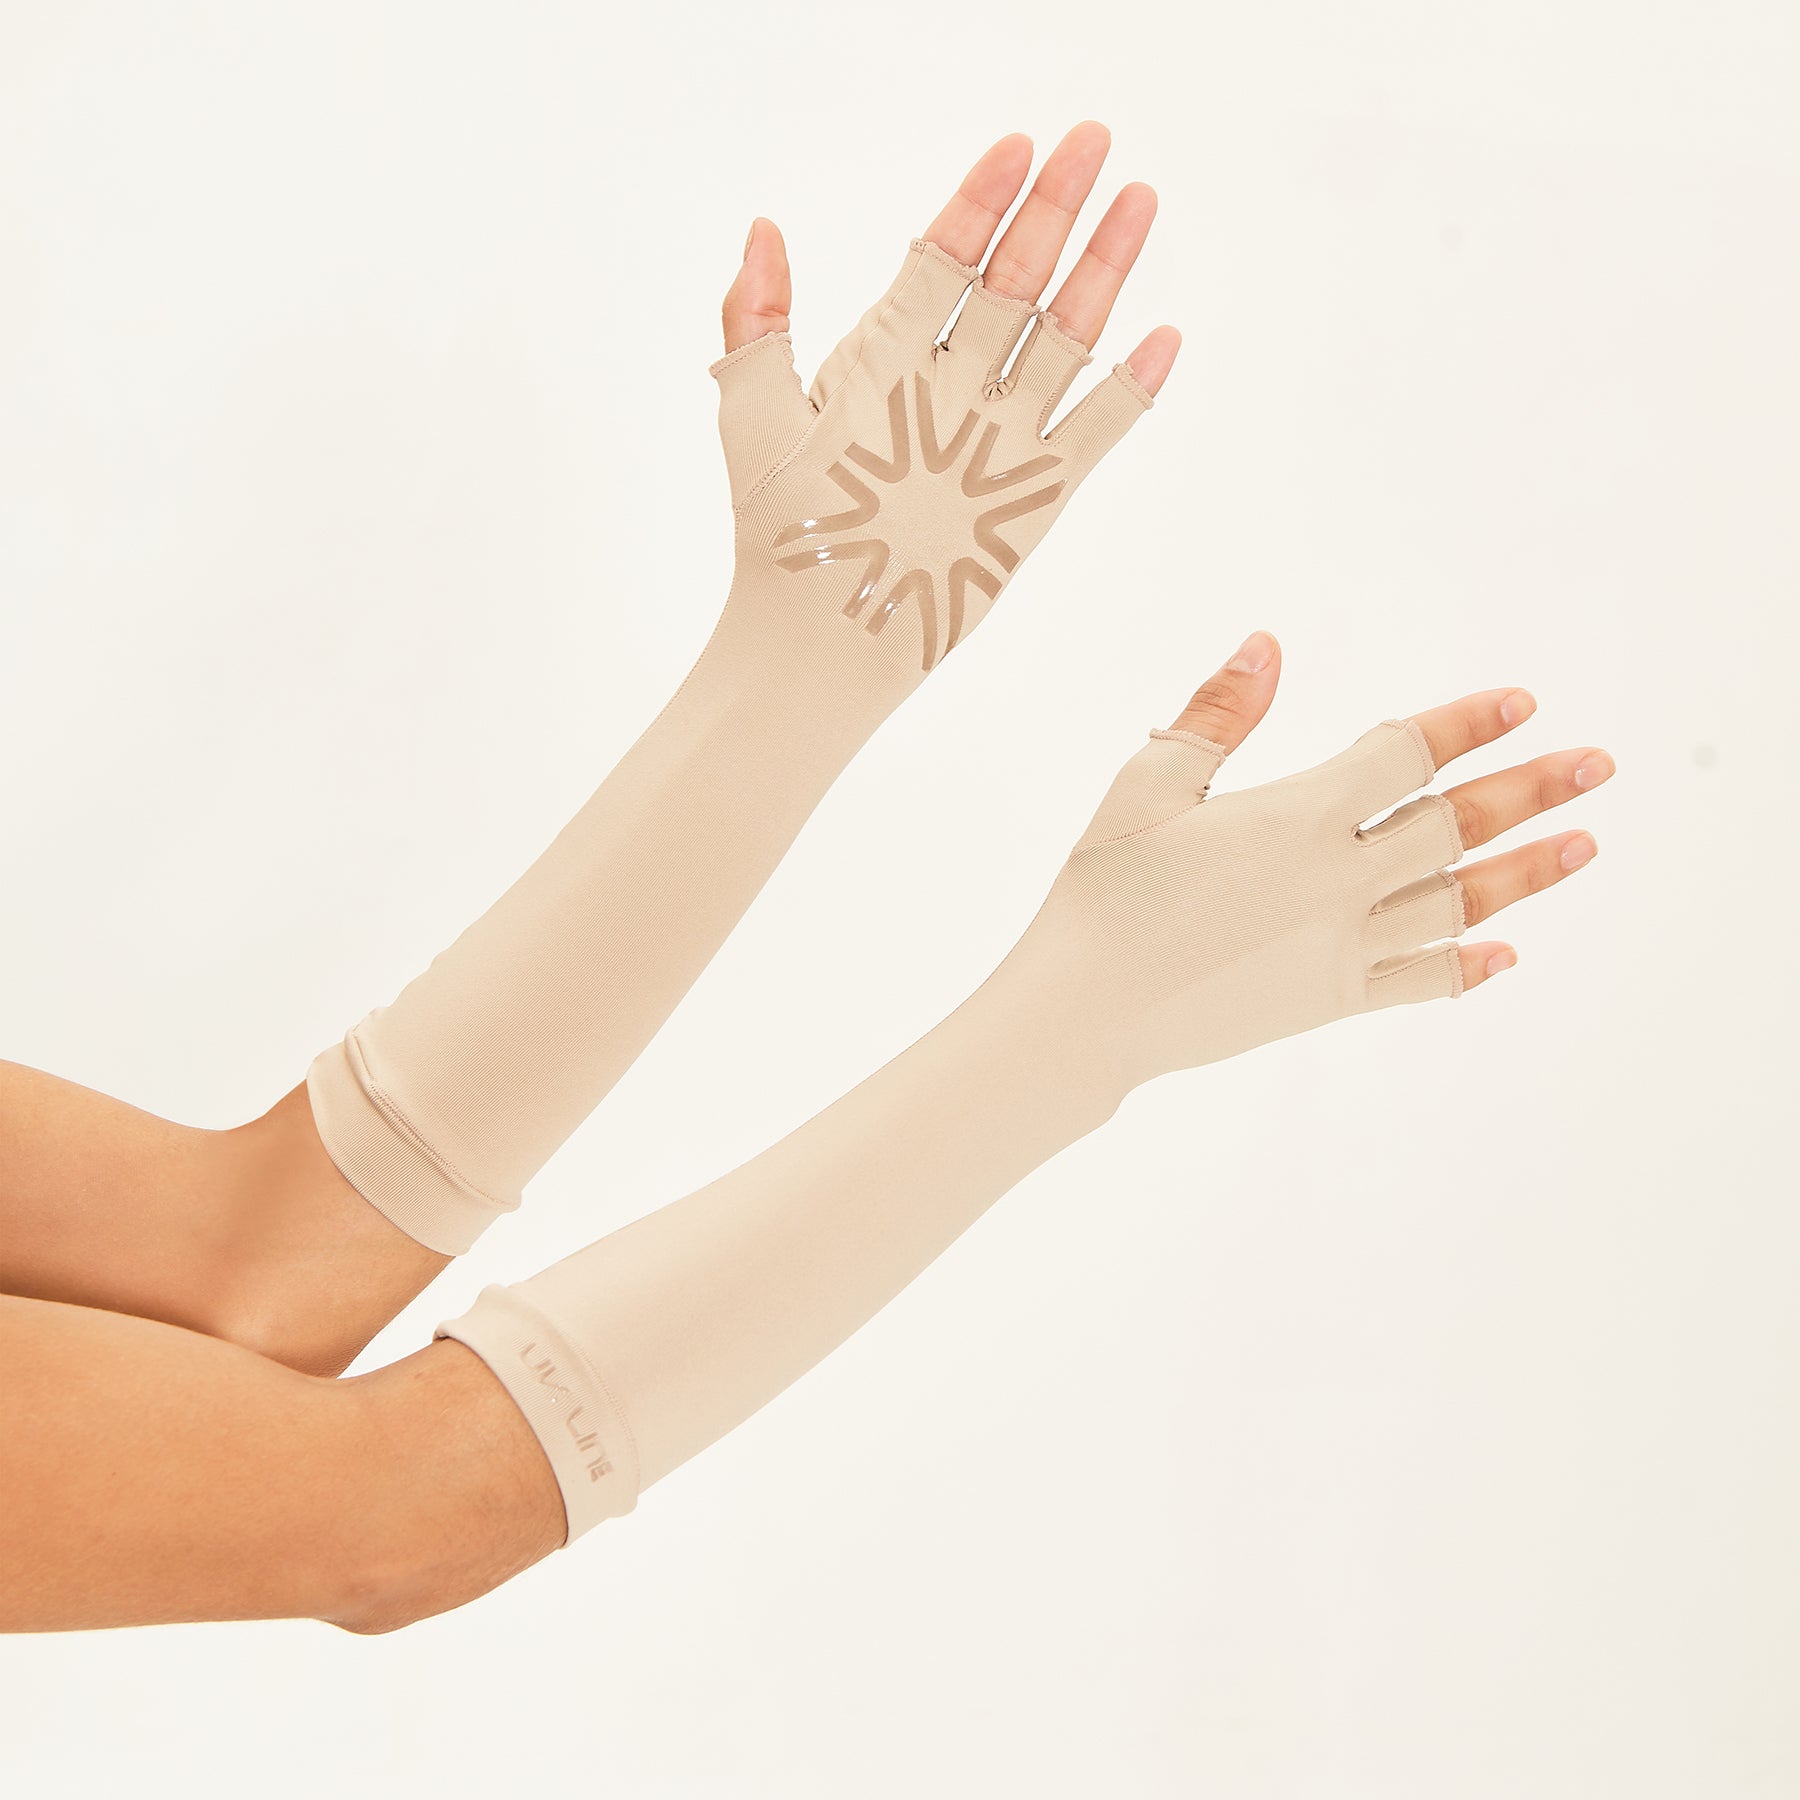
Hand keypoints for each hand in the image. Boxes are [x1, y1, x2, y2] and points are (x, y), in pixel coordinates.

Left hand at [707, 124, 1177, 685]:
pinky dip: (1131, 389)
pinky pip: (1097, 431)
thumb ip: (757, 324)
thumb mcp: (753, 417)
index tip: (1017, 146)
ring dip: (1102, 271)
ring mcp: (999, 436)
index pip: (944, 256)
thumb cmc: (780, 534)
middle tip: (1093, 139)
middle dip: (1054, 208)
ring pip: (1064, 336)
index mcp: (886, 357)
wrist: (820, 633)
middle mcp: (951, 385)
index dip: (979, 200)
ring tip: (1139, 200)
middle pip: (1015, 279)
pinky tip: (1163, 337)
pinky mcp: (1036, 496)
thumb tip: (762, 228)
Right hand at [995, 632, 1612, 1093]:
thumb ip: (1216, 717)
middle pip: (1453, 824)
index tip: (1521, 703)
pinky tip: (1508, 954)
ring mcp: (1341, 946)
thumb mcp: (1146, 787)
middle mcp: (1337, 880)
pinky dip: (1467, 965)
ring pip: (1457, 900)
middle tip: (1596, 764)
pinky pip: (1420, 979)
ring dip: (1526, 871)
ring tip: (1586, 844)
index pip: (1405, 754)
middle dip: (1530, 788)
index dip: (1465, 724)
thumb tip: (1268, 645)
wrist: (1085, 1014)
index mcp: (1296, 816)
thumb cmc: (1102, 894)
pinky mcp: (1328, 999)